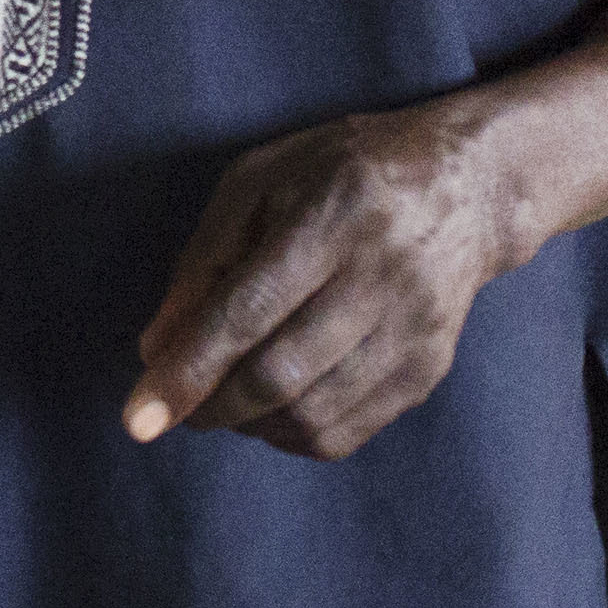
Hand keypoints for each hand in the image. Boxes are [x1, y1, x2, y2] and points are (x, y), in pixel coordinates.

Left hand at [125, 104, 519, 461]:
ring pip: (313, 414)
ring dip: (250, 424)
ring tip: (227, 400)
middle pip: (280, 374)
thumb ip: (203, 261)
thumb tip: (155, 350)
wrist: (468, 187)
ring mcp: (414, 328)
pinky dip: (293, 435)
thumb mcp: (259, 182)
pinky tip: (275, 409)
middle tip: (178, 409)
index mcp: (333, 215)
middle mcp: (382, 276)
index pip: (248, 312)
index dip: (188, 370)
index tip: (140, 418)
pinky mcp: (430, 367)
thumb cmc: (342, 171)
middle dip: (212, 407)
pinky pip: (348, 432)